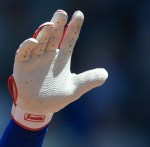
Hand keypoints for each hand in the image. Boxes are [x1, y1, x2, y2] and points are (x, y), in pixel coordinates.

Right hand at [8, 10, 107, 129]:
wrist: (39, 108)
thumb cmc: (57, 96)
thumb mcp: (76, 88)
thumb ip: (89, 79)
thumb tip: (106, 73)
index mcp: (62, 58)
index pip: (69, 38)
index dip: (74, 27)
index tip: (79, 14)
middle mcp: (49, 54)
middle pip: (53, 36)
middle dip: (58, 24)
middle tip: (62, 13)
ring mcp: (35, 58)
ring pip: (40, 41)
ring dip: (44, 32)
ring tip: (51, 24)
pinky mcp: (23, 64)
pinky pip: (24, 52)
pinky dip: (28, 46)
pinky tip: (34, 41)